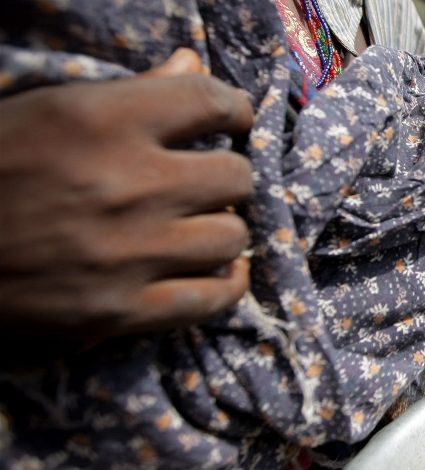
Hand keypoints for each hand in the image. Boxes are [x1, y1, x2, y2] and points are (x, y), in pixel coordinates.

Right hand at [0, 49, 254, 341]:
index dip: (234, 110)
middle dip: (226, 176)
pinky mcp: (120, 310)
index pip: (210, 101)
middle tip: (206, 183)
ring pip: (231, 237)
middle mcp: (125, 184)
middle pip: (234, 177)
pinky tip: (221, 271)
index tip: (232, 121)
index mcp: (101, 119)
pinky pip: (213, 299)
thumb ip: (132, 90)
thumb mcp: (49, 111)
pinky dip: (226, 284)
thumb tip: (194, 63)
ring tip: (200, 227)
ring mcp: (127, 252)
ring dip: (222, 230)